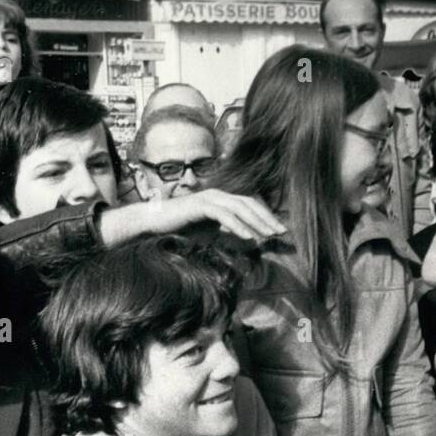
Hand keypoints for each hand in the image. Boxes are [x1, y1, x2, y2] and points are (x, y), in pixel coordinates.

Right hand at [141, 189, 287, 241]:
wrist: (153, 223)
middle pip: (249, 204)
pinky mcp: (200, 205)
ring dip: (256, 222)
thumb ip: (226, 233)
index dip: (266, 217)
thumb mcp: (208, 232)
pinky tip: (249, 237)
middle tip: (281, 233)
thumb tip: (245, 241)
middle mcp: (218, 195)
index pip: (250, 206)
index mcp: (222, 200)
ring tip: (269, 236)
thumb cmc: (179, 229)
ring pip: (240, 208)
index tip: (279, 232)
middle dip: (267, 218)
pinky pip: (224, 215)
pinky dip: (238, 226)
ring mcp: (209, 198)